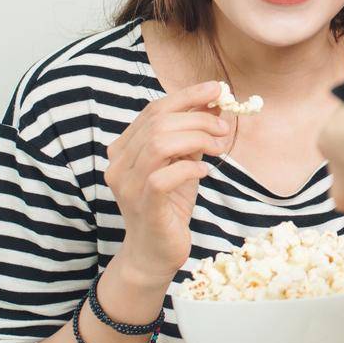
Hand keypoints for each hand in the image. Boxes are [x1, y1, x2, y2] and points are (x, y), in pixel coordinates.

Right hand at [104, 80, 232, 282]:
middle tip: (224, 127)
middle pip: (159, 123)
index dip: (187, 96)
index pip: (154, 110)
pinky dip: (189, 168)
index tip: (217, 89)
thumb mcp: (183, 163)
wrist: (155, 253)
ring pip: (160, 144)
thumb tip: (214, 103)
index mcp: (125, 148)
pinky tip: (205, 171)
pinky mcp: (143, 204)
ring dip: (196, 139)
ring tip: (218, 147)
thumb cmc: (170, 205)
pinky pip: (164, 176)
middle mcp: (119, 163)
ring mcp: (128, 184)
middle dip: (198, 119)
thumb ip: (192, 135)